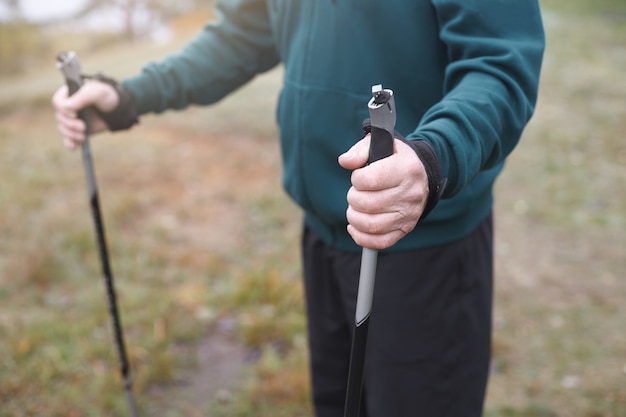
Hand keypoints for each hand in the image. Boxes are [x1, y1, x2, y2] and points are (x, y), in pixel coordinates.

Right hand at [52, 80, 118, 148]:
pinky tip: (74, 146)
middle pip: (60, 117)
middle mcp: (67, 106)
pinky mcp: (78, 130)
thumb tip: (67, 108)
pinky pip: (68, 138)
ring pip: (63, 129)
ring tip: (83, 136)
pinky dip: (70, 143)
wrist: (118, 109)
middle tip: (83, 127)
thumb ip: (82, 97)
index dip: (63, 109)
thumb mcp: (97, 92)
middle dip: (70, 124)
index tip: (75, 114)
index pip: (57, 102)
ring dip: (71, 134)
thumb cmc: (107, 96)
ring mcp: (72, 119)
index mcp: (69, 93)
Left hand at [338, 135, 428, 249]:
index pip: (370, 180)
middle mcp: (411, 193)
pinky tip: (355, 226)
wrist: (421, 175)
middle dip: (353, 198)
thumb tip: (345, 162)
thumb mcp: (380, 145)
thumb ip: (360, 151)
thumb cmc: (394, 159)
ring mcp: (410, 214)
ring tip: (355, 208)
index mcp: (406, 169)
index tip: (359, 177)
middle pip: (369, 204)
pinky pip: (381, 242)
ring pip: (372, 225)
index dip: (356, 179)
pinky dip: (362, 237)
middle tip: (355, 193)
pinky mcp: (406, 229)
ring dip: (354, 218)